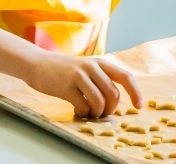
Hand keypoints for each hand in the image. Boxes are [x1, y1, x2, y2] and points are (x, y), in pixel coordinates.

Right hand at [25, 51, 142, 117]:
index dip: (135, 92)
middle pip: (113, 94)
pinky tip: (77, 110)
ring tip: (89, 112)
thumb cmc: (63, 70)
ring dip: (97, 113)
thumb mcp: (85, 67)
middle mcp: (91, 67)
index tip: (139, 106)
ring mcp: (78, 76)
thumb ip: (100, 78)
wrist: (36, 63)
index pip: (125, 76)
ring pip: (100, 101)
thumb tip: (115, 100)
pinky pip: (83, 106)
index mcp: (99, 62)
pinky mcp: (66, 86)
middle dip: (111, 109)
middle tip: (102, 113)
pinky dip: (83, 113)